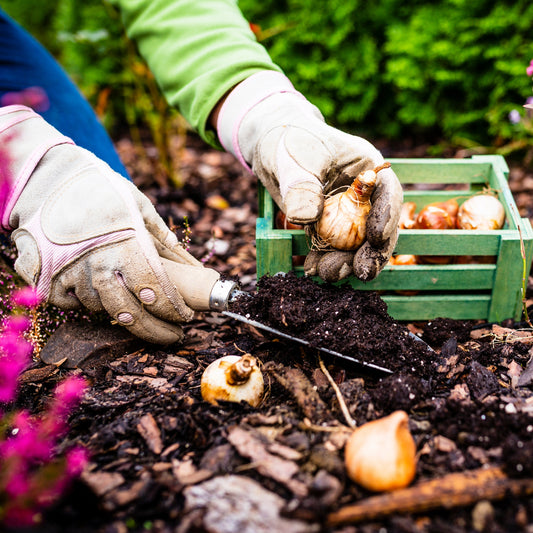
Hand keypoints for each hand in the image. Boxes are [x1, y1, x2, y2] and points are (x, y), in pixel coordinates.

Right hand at [2, 106, 208, 344]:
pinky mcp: (48, 277)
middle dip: (155, 330)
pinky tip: (102, 300)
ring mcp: (71, 272)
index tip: (186, 317)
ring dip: (123, 315)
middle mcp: (98, 264)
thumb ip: (163, 238)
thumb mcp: (139, 206)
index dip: (173, 309)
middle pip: (130, 313)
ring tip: (140, 311)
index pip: (155, 290)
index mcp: (126, 246)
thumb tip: (192, 265)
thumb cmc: (104, 192)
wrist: (51, 179)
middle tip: (173, 335)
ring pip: (101, 310)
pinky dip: (87, 305)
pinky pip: (71, 304)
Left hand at [216, 72, 402, 281]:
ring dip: (345, 262)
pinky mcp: (327, 227)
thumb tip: (306, 218)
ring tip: (327, 273)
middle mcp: (363, 195)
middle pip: (377, 227)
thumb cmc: (289, 141)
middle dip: (371, 253)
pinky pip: (330, 248)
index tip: (377, 238)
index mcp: (367, 169)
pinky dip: (323, 260)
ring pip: (354, 244)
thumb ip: (301, 186)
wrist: (271, 146)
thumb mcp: (294, 159)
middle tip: (362, 272)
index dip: (387, 217)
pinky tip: (311, 269)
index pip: (387, 194)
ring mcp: (346, 214)